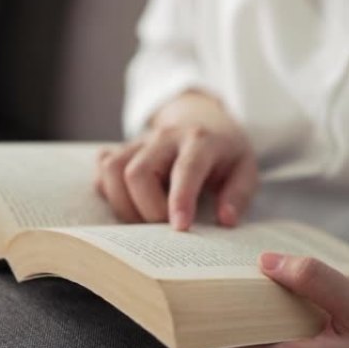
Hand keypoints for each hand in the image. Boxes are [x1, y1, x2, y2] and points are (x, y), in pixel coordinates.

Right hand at [96, 92, 257, 229]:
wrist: (202, 120)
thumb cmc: (225, 152)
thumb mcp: (246, 168)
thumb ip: (239, 194)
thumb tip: (225, 219)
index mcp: (200, 140)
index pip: (185, 169)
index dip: (179, 200)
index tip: (180, 228)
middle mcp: (164, 137)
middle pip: (137, 172)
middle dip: (147, 210)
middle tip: (165, 227)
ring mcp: (139, 142)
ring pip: (112, 170)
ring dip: (123, 205)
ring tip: (145, 220)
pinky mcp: (123, 150)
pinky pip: (102, 170)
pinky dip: (109, 192)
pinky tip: (130, 203)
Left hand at [216, 253, 348, 347]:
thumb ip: (316, 281)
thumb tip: (267, 262)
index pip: (233, 345)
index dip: (212, 319)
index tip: (201, 291)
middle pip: (238, 342)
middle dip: (230, 310)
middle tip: (225, 275)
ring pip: (251, 346)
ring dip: (249, 316)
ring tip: (250, 282)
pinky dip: (265, 325)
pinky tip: (274, 300)